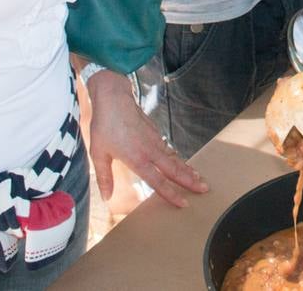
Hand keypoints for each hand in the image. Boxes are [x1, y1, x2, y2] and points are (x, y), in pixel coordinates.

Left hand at [85, 69, 207, 206]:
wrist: (114, 98)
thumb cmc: (104, 126)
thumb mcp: (98, 154)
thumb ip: (104, 177)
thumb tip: (106, 197)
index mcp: (137, 159)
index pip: (158, 181)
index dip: (171, 194)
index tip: (184, 203)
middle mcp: (150, 151)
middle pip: (175, 169)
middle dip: (190, 181)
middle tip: (204, 189)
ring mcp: (155, 140)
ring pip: (175, 158)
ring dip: (187, 169)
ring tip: (198, 178)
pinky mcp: (155, 132)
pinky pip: (169, 149)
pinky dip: (178, 158)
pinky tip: (180, 162)